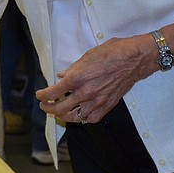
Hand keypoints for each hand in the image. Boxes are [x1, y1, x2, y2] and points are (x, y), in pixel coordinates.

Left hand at [36, 35, 154, 124]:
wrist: (134, 59)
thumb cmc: (111, 53)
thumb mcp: (86, 56)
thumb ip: (72, 69)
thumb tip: (61, 75)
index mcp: (77, 78)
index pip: (53, 92)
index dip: (42, 96)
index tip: (39, 95)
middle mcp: (85, 92)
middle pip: (60, 108)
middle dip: (49, 108)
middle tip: (45, 105)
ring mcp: (97, 101)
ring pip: (75, 117)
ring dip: (63, 116)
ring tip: (58, 112)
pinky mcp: (107, 105)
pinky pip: (91, 118)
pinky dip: (82, 118)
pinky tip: (78, 114)